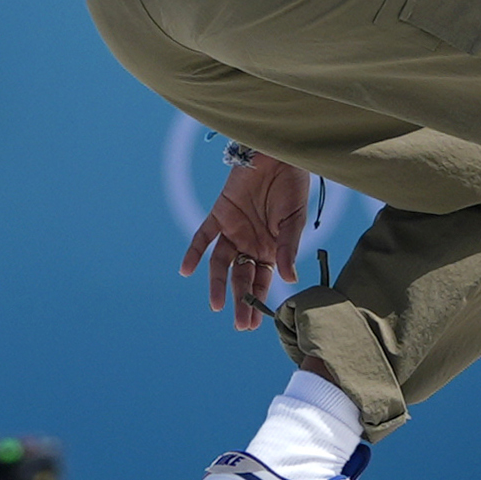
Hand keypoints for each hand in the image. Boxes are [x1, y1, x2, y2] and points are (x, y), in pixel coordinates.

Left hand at [180, 151, 308, 327]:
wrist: (279, 155)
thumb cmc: (293, 187)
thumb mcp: (294, 221)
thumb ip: (288, 248)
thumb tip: (290, 279)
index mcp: (270, 249)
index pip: (262, 281)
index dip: (257, 301)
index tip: (253, 324)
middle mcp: (250, 243)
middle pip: (241, 277)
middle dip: (240, 300)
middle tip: (239, 323)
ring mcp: (233, 230)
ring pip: (221, 263)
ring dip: (217, 283)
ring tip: (216, 305)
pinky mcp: (219, 213)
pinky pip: (203, 236)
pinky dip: (194, 252)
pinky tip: (186, 270)